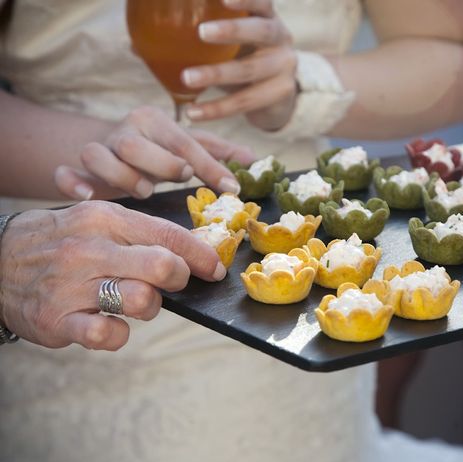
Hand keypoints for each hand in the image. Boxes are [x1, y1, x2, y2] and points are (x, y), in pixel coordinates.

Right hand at [0, 201, 224, 350]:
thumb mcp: (95, 220)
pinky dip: (119, 334)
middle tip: (173, 282)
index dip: (201, 255)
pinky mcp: (58, 320)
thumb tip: (191, 249)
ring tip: (137, 300)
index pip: (168, 235)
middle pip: (164, 267)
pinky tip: (111, 324)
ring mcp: (73, 286)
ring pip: (143, 301)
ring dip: (151, 306)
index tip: (215, 268)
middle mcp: (90, 250)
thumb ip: (139, 232)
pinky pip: (109, 335)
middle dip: (180, 278)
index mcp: (104, 219)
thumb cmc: (59, 240)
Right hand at [54, 106, 255, 200]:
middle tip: (179, 178)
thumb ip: (217, 152)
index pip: (184, 142)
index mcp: (154, 122)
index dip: (209, 165)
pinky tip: (86, 196)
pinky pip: (66, 171)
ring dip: (121, 176)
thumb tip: (253, 159)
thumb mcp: (187, 145)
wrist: (111, 145)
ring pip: (98, 155)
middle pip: (135, 144)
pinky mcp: (78, 169)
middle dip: (160, 163)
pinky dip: (71, 181)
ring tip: (142, 191)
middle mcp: (125, 132)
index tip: (231, 188)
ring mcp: (99, 150)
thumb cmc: (158, 150)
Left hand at [182, 0, 297, 130]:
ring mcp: (284, 68)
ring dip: (216, 74)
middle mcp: (281, 39)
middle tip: (201, 32)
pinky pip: (245, 102)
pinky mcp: (281, 95)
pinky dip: (217, 108)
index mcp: (267, 18)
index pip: (261, 2)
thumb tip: (138, 42)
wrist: (276, 99)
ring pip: (250, 70)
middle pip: (261, 31)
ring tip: (187, 78)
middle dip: (232, 30)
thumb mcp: (229, 44)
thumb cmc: (243, 61)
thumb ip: (197, 38)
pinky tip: (193, 112)